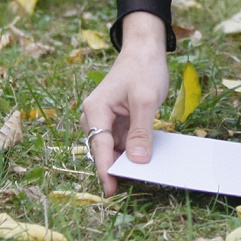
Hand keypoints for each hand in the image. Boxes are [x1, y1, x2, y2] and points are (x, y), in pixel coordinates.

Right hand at [80, 11, 171, 195]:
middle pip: (102, 150)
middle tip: (136, 184)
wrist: (145, 49)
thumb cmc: (143, 68)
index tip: (111, 190)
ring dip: (124, 160)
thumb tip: (138, 161)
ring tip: (145, 174)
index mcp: (96, 108)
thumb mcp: (146, 100)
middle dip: (116, 167)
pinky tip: (145, 158)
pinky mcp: (116, 121)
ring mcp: (105, 119)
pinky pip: (121, 142)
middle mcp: (94, 115)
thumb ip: (140, 131)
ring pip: (111, 149)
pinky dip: (131, 151)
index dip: (105, 170)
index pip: (99, 146)